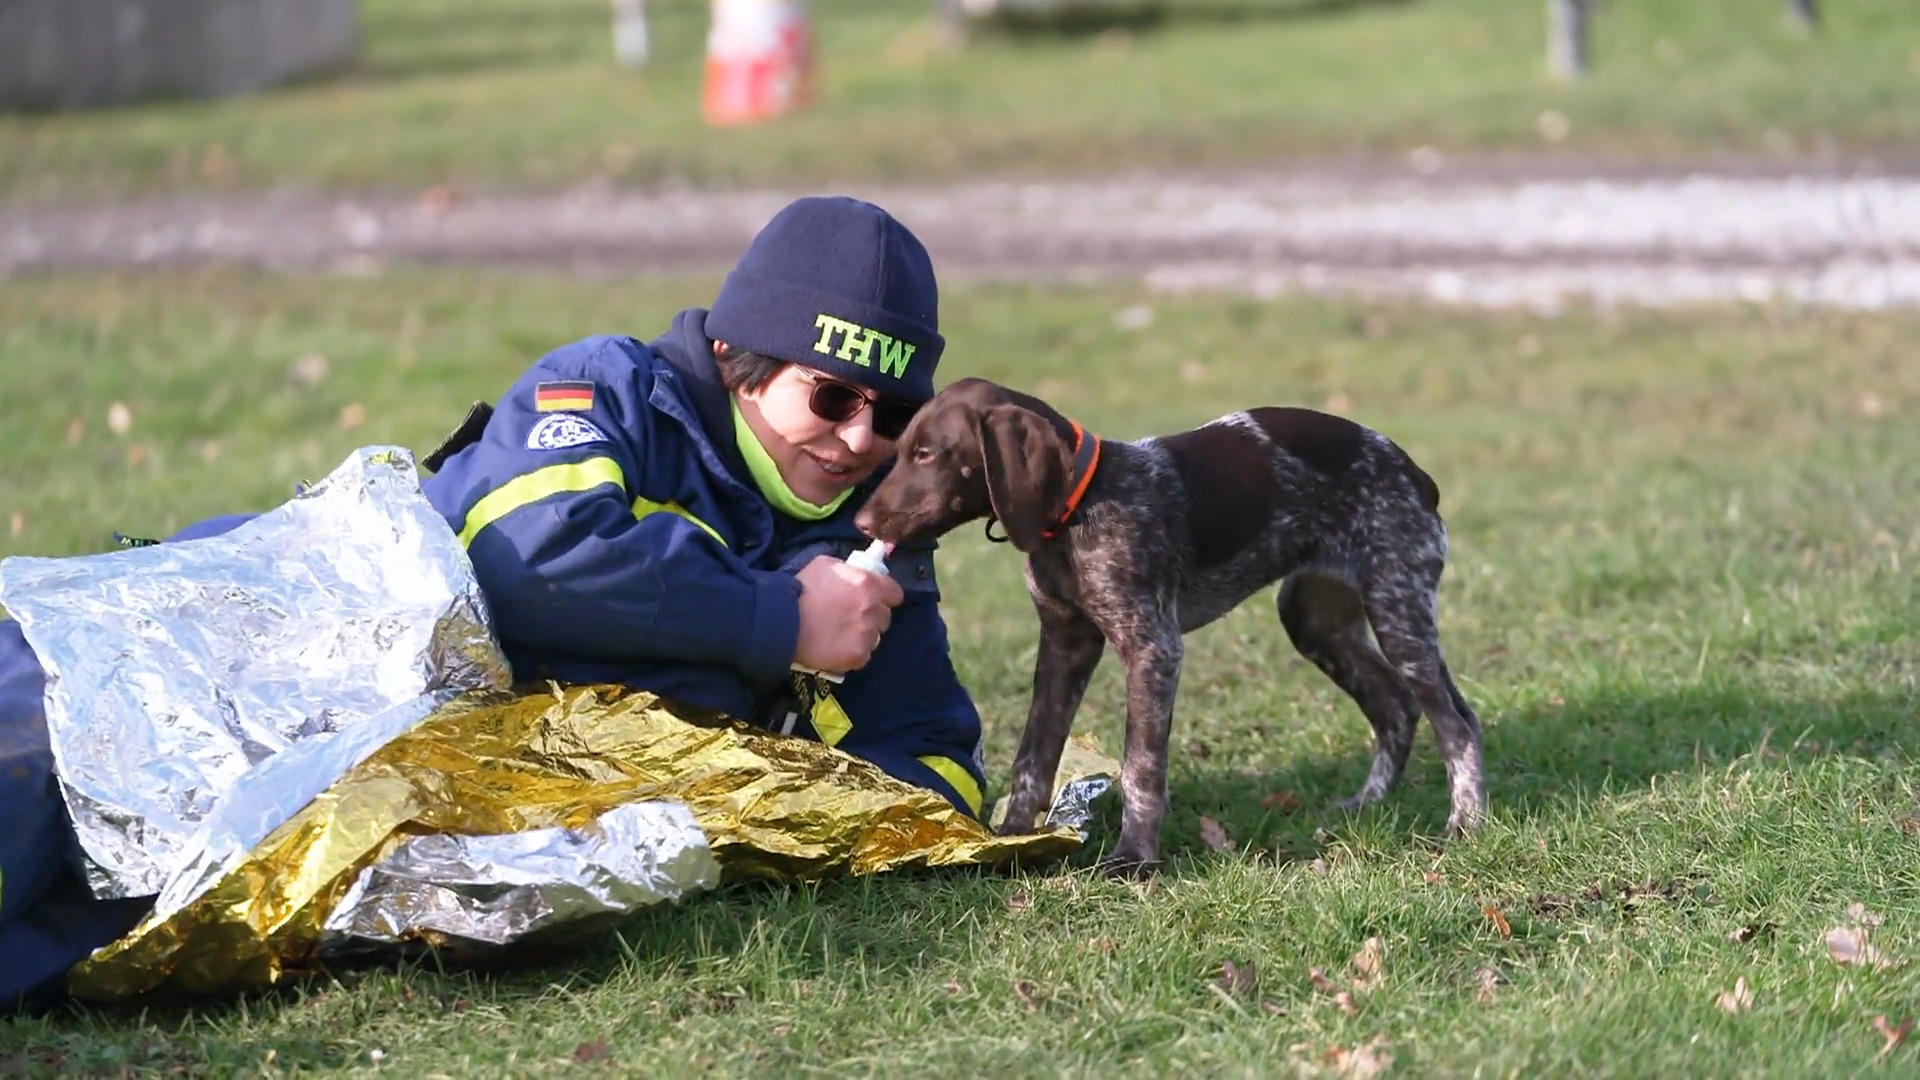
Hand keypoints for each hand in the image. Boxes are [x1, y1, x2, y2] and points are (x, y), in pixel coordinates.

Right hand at [792, 554, 904, 674]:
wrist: (781, 622)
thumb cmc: (800, 589)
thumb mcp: (824, 565)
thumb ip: (848, 569)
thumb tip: (858, 572)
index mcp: (867, 584)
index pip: (895, 594)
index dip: (885, 596)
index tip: (875, 599)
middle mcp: (872, 609)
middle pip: (885, 617)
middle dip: (873, 616)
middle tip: (853, 617)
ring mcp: (866, 635)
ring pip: (875, 637)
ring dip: (864, 635)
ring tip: (842, 634)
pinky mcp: (856, 656)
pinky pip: (864, 655)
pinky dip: (854, 653)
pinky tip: (838, 648)